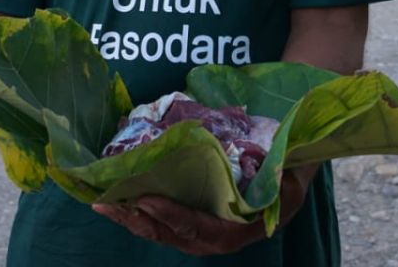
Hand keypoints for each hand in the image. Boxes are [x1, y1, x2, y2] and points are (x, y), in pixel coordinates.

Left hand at [91, 164, 317, 255]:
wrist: (292, 178)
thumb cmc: (288, 172)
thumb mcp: (290, 176)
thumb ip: (276, 174)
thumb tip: (267, 159)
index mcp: (243, 229)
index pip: (203, 229)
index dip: (174, 217)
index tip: (147, 200)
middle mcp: (221, 238)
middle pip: (174, 236)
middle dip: (139, 222)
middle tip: (108, 204)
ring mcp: (206, 234)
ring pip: (165, 233)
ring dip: (133, 219)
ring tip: (105, 204)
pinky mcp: (195, 224)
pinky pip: (165, 224)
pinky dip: (142, 214)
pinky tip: (121, 201)